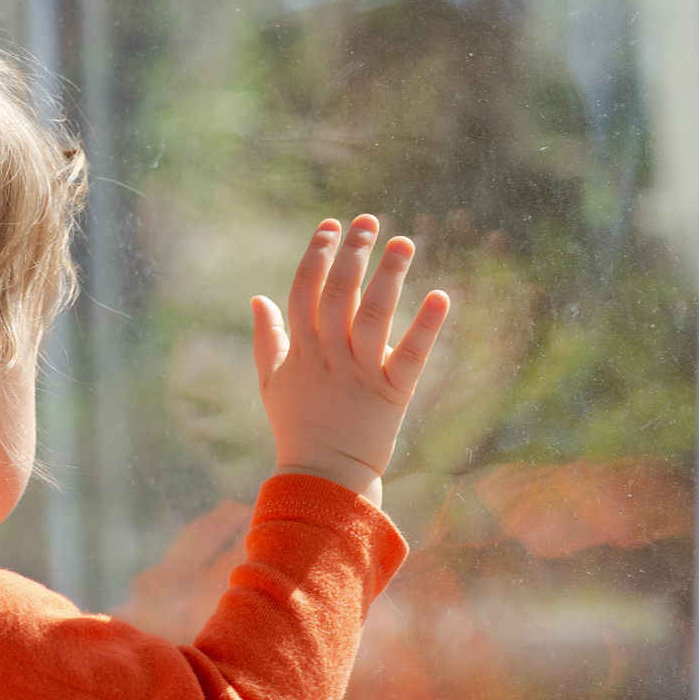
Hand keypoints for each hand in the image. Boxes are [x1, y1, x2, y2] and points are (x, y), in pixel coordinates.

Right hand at [250, 215, 449, 505]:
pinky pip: (410, 355)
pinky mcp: (392, 393)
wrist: (325, 478)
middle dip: (353, 253)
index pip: (304, 290)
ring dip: (388, 277)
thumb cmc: (298, 427)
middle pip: (338, 294)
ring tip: (404, 242)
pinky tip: (440, 297)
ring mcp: (360, 374)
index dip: (316, 254)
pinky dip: (426, 327)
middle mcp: (328, 357)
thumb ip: (267, 338)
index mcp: (300, 350)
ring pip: (372, 316)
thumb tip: (258, 298)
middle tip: (369, 221)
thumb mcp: (272, 382)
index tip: (330, 225)